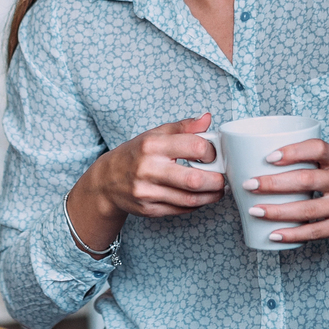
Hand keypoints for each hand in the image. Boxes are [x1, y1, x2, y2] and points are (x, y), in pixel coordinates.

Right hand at [65, 113, 223, 253]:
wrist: (106, 181)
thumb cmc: (134, 154)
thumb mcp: (154, 134)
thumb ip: (183, 127)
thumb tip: (207, 119)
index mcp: (152, 145)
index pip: (194, 147)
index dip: (211, 152)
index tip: (213, 155)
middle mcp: (148, 169)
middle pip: (194, 180)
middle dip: (216, 181)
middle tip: (222, 177)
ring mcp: (147, 192)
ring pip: (190, 199)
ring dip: (210, 196)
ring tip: (217, 189)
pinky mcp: (149, 209)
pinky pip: (181, 210)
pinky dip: (195, 204)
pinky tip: (200, 197)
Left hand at [243, 140, 328, 242]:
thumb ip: (315, 161)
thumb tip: (268, 162)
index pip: (317, 149)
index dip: (293, 151)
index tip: (269, 156)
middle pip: (306, 180)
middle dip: (274, 183)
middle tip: (249, 184)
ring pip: (308, 210)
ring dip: (278, 211)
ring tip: (255, 210)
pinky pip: (316, 232)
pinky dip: (293, 234)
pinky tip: (275, 234)